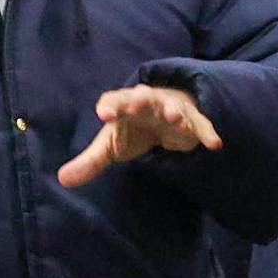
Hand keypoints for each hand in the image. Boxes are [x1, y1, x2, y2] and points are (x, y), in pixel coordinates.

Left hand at [57, 85, 222, 187]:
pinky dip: (207, 132)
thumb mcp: (111, 144)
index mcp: (123, 105)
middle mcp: (148, 102)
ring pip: (173, 107)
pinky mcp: (192, 121)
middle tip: (139, 101)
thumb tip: (62, 180)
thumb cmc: (133, 127)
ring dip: (174, 111)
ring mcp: (171, 108)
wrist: (165, 113)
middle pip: (143, 98)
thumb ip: (89, 162)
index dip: (109, 106)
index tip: (104, 115)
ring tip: (175, 117)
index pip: (112, 101)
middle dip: (141, 99)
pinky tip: (215, 144)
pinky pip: (200, 125)